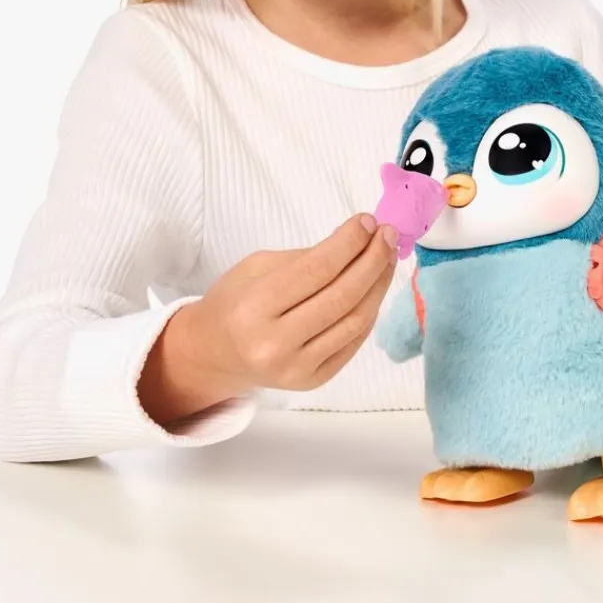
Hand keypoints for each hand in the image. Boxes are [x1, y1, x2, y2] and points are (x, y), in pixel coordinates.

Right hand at [141, 215, 398, 422]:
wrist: (214, 355)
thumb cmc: (235, 302)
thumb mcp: (256, 267)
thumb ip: (305, 258)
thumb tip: (357, 241)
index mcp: (254, 308)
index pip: (317, 270)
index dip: (349, 242)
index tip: (368, 221)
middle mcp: (275, 344)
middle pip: (342, 296)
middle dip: (372, 260)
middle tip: (388, 235)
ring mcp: (297, 368)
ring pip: (355, 321)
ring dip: (378, 285)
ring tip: (387, 258)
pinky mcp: (314, 381)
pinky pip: (354, 341)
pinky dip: (369, 311)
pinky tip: (374, 287)